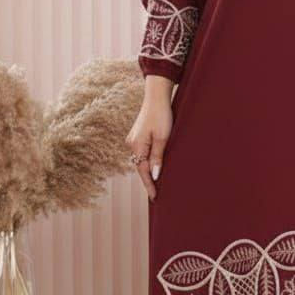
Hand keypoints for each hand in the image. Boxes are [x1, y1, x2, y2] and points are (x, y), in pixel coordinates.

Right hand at [126, 78, 174, 200]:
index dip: (149, 185)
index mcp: (137, 146)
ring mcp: (133, 139)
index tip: (155, 197)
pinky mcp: (138, 135)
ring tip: (155, 184)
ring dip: (147, 171)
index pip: (143, 171)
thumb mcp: (163, 138)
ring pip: (141, 160)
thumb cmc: (162, 115)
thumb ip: (158, 157)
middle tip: (156, 195)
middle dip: (147, 180)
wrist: (156, 96)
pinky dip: (147, 161)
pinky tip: (153, 167)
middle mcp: (132, 144)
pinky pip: (142, 153)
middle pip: (140, 167)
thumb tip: (154, 175)